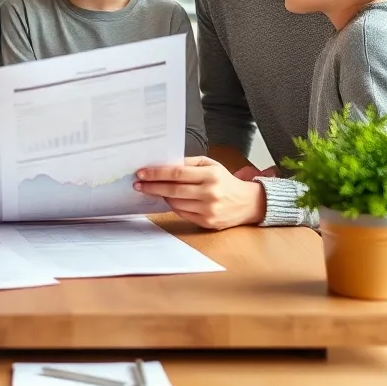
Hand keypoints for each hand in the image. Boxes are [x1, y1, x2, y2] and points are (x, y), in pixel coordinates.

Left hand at [134, 156, 265, 229]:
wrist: (248, 203)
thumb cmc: (226, 181)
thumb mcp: (211, 165)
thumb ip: (189, 163)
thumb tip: (165, 164)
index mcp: (210, 175)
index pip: (176, 174)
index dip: (156, 174)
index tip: (141, 173)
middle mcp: (210, 193)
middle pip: (172, 190)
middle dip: (152, 186)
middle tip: (138, 183)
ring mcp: (208, 209)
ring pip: (175, 203)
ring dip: (162, 196)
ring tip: (155, 190)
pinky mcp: (207, 222)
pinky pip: (182, 213)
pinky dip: (173, 206)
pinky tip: (170, 199)